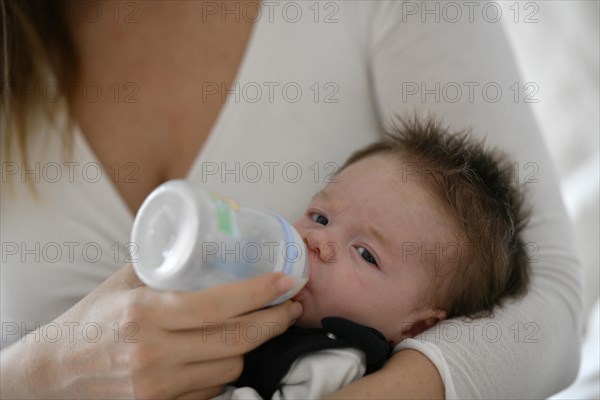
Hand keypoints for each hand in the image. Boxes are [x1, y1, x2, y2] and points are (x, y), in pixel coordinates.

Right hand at [0, 264, 302, 398]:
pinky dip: (226, 369)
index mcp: (145, 313)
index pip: (217, 304)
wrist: (56, 372)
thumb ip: (167, 265)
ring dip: (252, 346)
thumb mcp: (126, 282)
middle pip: (236, 339)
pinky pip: (212, 389)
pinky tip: (228, 352)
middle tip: (291, 305)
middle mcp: (153, 352)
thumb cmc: (92, 319)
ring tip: (261, 326)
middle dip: (274, 321)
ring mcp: (157, 385)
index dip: (259, 292)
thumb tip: (212, 244)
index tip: (285, 280)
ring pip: (230, 367)